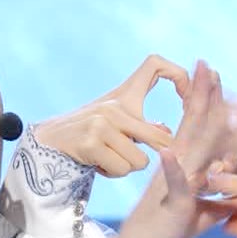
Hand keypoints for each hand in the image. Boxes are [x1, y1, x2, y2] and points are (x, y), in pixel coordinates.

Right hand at [33, 54, 188, 177]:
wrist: (50, 143)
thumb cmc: (90, 134)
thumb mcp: (118, 123)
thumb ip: (143, 127)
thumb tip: (168, 133)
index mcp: (124, 94)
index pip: (155, 64)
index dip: (179, 75)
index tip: (186, 96)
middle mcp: (114, 105)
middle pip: (158, 138)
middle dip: (158, 155)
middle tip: (153, 160)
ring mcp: (102, 123)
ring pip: (141, 160)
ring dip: (128, 167)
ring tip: (110, 158)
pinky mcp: (91, 142)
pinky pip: (122, 169)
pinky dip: (113, 173)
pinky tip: (98, 164)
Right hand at [112, 61, 236, 237]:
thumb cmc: (175, 228)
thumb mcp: (209, 210)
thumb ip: (231, 198)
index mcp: (188, 163)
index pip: (199, 124)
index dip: (206, 99)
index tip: (213, 72)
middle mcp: (180, 164)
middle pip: (194, 123)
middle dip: (204, 94)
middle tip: (209, 64)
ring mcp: (175, 178)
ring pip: (192, 145)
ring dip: (201, 120)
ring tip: (206, 96)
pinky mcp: (172, 199)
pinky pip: (173, 182)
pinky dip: (172, 169)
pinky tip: (169, 153)